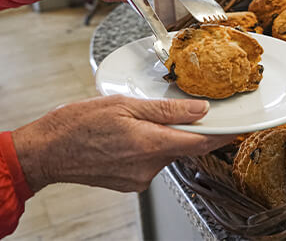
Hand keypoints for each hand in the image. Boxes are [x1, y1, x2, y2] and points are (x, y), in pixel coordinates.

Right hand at [12, 95, 234, 192]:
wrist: (47, 152)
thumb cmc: (78, 125)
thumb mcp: (125, 105)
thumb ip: (166, 110)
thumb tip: (199, 111)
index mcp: (151, 144)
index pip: (201, 143)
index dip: (223, 134)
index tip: (238, 126)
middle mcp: (149, 167)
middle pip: (185, 146)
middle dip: (189, 128)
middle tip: (183, 108)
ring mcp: (139, 178)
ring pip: (168, 152)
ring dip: (166, 135)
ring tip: (144, 118)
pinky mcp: (131, 182)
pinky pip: (153, 161)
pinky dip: (153, 145)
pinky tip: (134, 134)